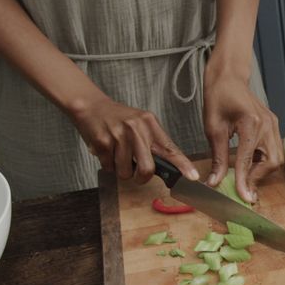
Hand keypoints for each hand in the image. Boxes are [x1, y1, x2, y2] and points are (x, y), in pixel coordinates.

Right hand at [69, 97, 198, 183]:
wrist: (92, 106)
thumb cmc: (119, 119)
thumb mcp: (141, 124)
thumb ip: (154, 143)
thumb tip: (170, 167)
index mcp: (150, 124)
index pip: (170, 148)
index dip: (183, 165)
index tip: (192, 177)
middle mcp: (137, 128)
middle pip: (147, 168)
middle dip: (141, 177)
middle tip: (136, 174)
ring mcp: (119, 135)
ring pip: (125, 172)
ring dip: (121, 169)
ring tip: (117, 153)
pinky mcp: (103, 142)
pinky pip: (109, 167)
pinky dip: (107, 164)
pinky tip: (107, 150)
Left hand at [203, 75, 282, 202]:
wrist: (229, 78)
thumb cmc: (218, 98)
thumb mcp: (213, 128)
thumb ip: (217, 157)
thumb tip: (215, 181)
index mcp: (251, 122)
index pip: (248, 159)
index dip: (244, 180)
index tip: (243, 197)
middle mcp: (267, 124)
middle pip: (273, 161)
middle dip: (258, 177)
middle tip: (243, 187)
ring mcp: (273, 124)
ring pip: (277, 158)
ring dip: (262, 171)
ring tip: (245, 176)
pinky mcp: (273, 125)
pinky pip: (275, 149)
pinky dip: (264, 161)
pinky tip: (251, 164)